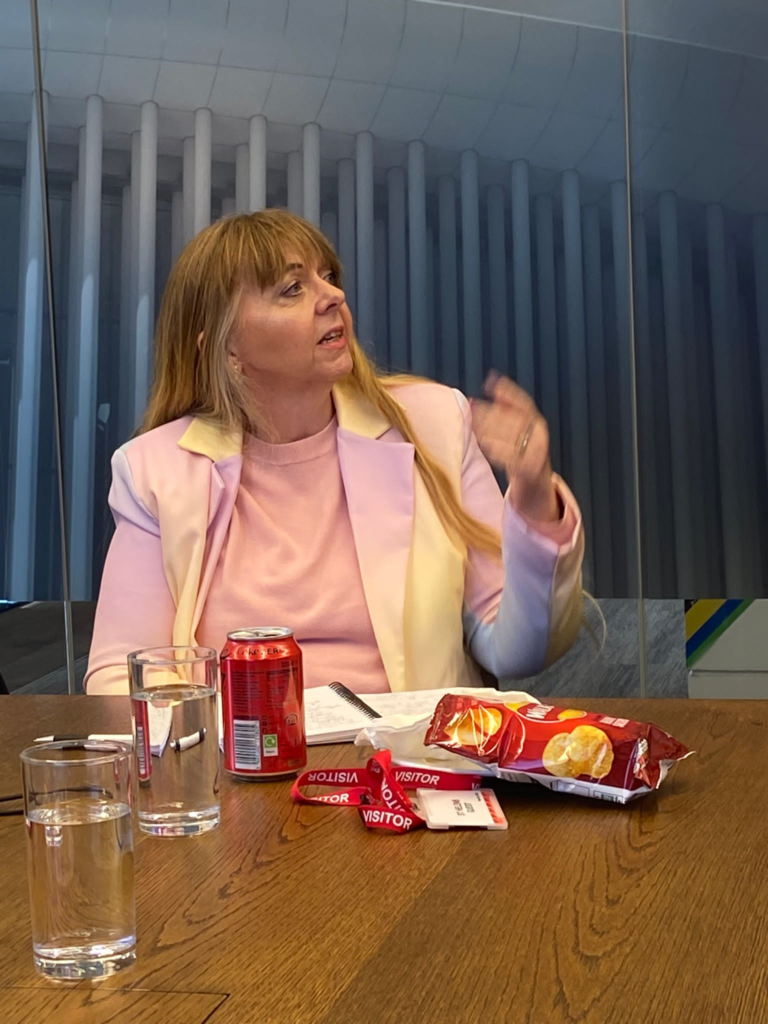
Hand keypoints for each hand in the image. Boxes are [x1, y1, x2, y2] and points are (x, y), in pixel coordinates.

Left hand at [470, 372, 559, 521]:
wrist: (537, 488)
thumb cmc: (522, 455)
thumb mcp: (519, 432)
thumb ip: (507, 410)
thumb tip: (491, 382)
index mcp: (538, 424)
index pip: (524, 403)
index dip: (507, 391)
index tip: (490, 382)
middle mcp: (541, 436)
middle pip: (514, 418)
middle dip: (491, 411)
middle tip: (472, 406)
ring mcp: (537, 453)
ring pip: (512, 437)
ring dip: (490, 429)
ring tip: (473, 424)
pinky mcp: (530, 470)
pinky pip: (512, 457)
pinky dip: (497, 450)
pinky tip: (485, 444)